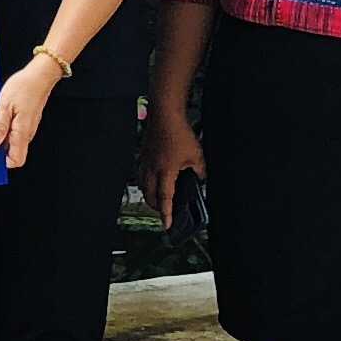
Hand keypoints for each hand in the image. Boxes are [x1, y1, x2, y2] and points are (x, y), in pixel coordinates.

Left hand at [0, 52, 62, 161]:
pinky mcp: (25, 120)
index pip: (16, 160)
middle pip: (12, 152)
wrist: (39, 74)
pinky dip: (3, 128)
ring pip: (11, 141)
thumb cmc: (25, 86)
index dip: (1, 161)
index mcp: (22, 132)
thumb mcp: (5, 105)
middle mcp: (27, 133)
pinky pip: (13, 130)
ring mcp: (27, 127)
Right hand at [138, 106, 203, 220]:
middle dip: (156, 206)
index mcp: (166, 172)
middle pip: (150, 195)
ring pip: (143, 185)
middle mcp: (153, 169)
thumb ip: (199, 171)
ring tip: (156, 197)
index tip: (167, 225)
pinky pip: (140, 172)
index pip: (166, 199)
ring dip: (149, 194)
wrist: (164, 114)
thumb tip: (199, 178)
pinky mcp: (143, 153)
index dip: (166, 214)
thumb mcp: (197, 155)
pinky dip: (144, 179)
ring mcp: (146, 161)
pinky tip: (150, 177)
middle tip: (164, 211)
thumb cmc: (179, 132)